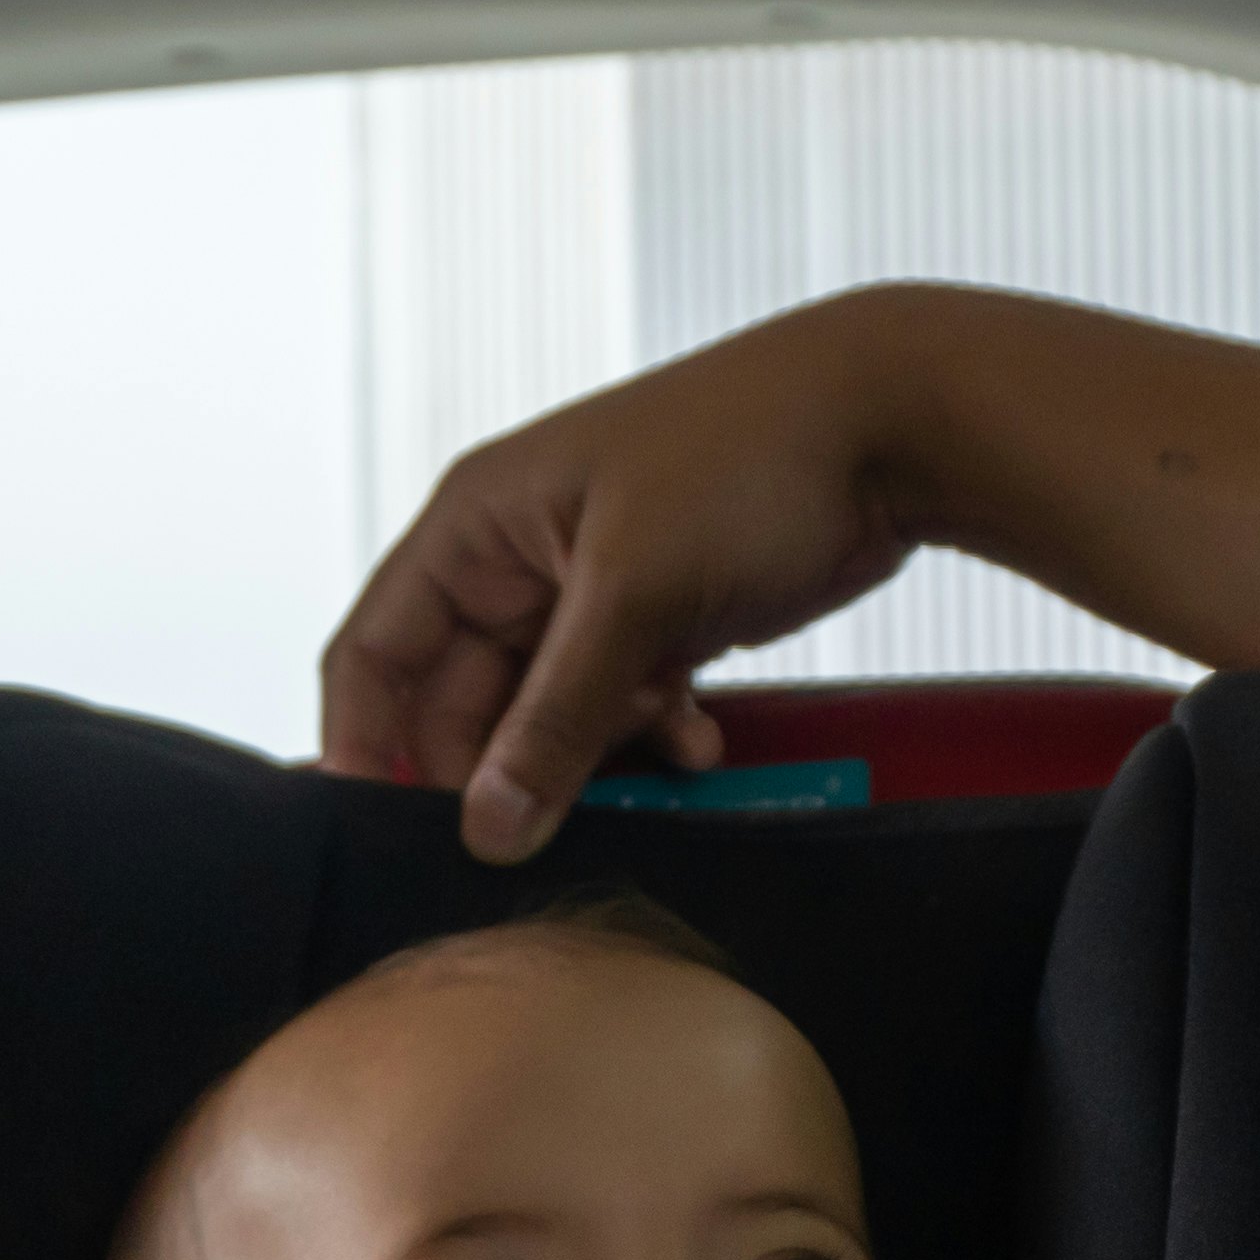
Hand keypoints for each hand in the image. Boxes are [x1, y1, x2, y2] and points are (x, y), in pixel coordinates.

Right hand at [317, 303, 928, 861]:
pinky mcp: (660, 623)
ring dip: (592, 759)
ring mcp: (592, 596)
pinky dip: (654, 737)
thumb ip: (557, 721)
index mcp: (476, 525)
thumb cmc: (749, 457)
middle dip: (503, 771)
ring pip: (548, 720)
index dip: (365, 745)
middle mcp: (519, 560)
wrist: (894, 423)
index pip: (375, 653)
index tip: (387, 834)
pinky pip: (622, 710)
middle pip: (462, 706)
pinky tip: (700, 741)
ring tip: (651, 762)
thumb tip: (487, 827)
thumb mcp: (633, 595)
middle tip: (539, 836)